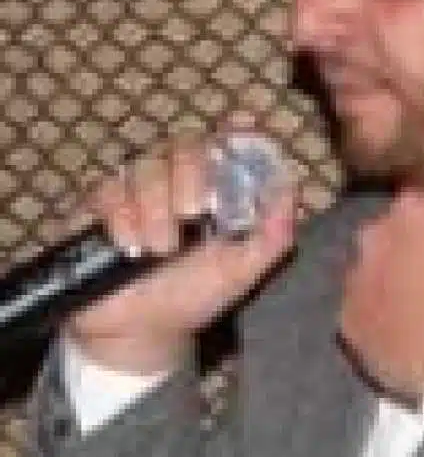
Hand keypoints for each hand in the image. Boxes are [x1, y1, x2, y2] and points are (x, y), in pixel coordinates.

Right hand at [65, 132, 295, 373]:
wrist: (143, 333)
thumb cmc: (197, 293)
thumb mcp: (244, 269)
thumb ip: (274, 234)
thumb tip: (292, 189)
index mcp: (216, 186)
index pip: (228, 141)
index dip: (237, 128)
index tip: (243, 124)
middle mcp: (178, 177)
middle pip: (185, 145)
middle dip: (191, 177)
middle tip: (193, 217)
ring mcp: (137, 188)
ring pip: (146, 167)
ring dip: (156, 209)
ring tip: (161, 250)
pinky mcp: (100, 205)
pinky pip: (108, 192)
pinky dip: (123, 219)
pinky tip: (131, 249)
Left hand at [338, 188, 423, 404]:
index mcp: (414, 213)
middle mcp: (376, 237)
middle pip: (394, 230)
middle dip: (414, 244)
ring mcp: (356, 279)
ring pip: (376, 267)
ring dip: (394, 276)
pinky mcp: (346, 319)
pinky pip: (364, 305)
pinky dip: (380, 311)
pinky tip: (406, 329)